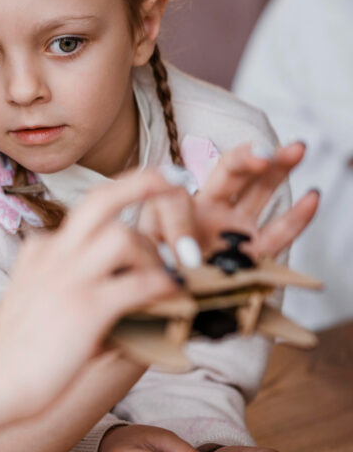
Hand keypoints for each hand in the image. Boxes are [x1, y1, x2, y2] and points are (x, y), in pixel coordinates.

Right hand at [0, 170, 180, 420]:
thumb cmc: (13, 350)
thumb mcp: (31, 300)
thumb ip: (59, 283)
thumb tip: (106, 286)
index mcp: (39, 252)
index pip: (84, 216)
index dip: (120, 203)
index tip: (142, 193)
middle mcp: (53, 255)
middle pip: (100, 200)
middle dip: (140, 182)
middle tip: (169, 178)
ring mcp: (69, 279)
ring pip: (124, 236)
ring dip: (153, 254)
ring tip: (162, 277)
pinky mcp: (87, 308)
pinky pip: (140, 283)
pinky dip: (163, 288)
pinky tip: (170, 300)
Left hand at [137, 142, 317, 265]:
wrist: (163, 302)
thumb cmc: (145, 274)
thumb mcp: (139, 254)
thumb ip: (153, 244)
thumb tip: (177, 250)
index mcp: (174, 205)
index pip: (178, 194)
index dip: (178, 219)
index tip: (181, 254)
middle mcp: (208, 210)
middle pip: (231, 173)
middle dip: (249, 159)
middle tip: (267, 152)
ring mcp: (233, 229)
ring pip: (259, 191)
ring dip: (278, 169)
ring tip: (297, 149)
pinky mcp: (252, 254)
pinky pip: (277, 234)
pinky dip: (296, 218)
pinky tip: (312, 197)